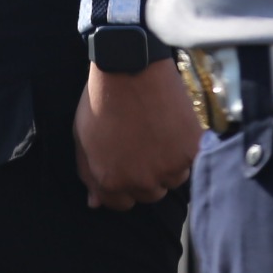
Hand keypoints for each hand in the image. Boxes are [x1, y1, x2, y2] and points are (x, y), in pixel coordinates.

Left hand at [72, 59, 200, 208]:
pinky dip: (183, 148)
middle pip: (149, 194)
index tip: (125, 165)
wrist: (130, 68)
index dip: (122, 183)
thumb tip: (94, 203)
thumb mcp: (82, 139)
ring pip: (172, 179)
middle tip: (141, 145)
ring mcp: (169, 168)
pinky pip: (189, 160)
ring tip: (156, 133)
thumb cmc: (101, 100)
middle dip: (145, 175)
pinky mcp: (190, 152)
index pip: (121, 204)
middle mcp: (142, 182)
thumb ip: (89, 174)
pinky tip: (170, 125)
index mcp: (112, 181)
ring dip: (167, 163)